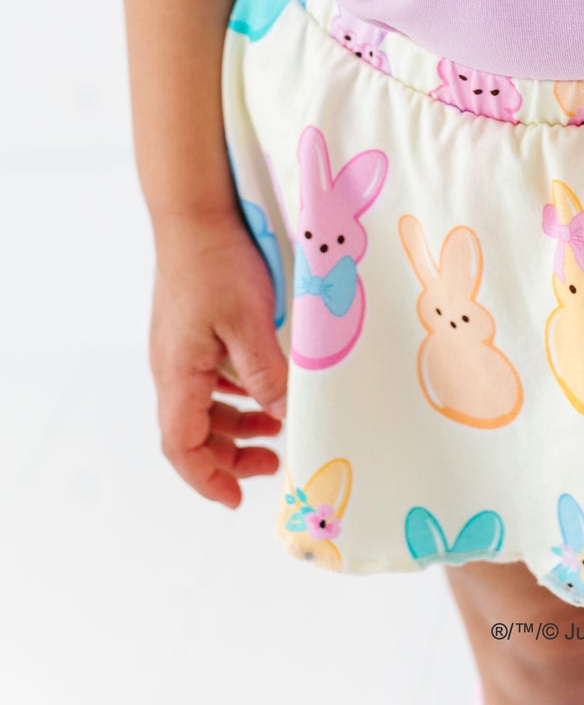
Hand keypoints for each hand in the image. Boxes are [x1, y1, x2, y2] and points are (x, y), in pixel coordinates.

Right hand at [150, 211, 288, 508]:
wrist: (194, 212)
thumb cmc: (217, 264)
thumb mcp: (249, 324)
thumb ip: (265, 375)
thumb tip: (284, 418)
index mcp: (177, 374)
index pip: (182, 447)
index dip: (208, 479)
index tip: (238, 498)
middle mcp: (171, 367)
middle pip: (192, 432)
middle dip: (230, 456)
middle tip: (274, 462)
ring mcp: (180, 347)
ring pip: (203, 405)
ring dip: (237, 423)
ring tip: (277, 426)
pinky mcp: (191, 327)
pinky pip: (209, 376)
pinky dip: (236, 392)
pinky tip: (265, 385)